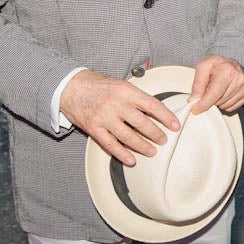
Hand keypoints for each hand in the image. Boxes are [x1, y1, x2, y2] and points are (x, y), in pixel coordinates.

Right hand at [59, 69, 179, 165]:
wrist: (69, 86)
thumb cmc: (96, 84)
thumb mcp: (119, 84)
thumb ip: (135, 97)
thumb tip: (155, 111)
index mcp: (126, 91)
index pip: (152, 105)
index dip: (166, 117)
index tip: (175, 125)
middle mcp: (116, 104)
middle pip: (142, 123)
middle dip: (156, 134)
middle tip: (164, 140)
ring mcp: (104, 117)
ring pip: (128, 136)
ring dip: (142, 146)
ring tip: (152, 151)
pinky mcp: (93, 128)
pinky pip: (110, 144)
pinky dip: (122, 154)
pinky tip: (131, 160)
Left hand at [189, 55, 243, 114]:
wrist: (231, 63)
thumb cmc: (217, 64)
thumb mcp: (203, 67)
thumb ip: (197, 84)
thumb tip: (194, 100)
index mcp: (227, 71)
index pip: (215, 94)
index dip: (203, 104)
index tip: (195, 109)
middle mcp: (239, 79)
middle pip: (219, 101)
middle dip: (209, 100)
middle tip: (208, 89)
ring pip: (225, 106)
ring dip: (217, 102)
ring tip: (218, 89)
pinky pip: (232, 107)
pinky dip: (225, 103)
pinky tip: (224, 93)